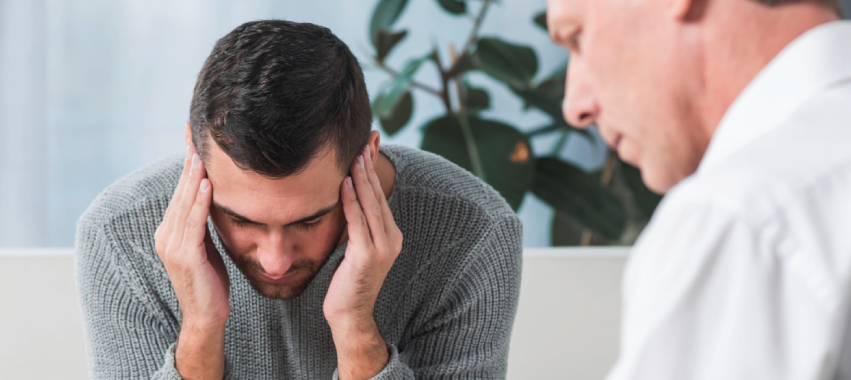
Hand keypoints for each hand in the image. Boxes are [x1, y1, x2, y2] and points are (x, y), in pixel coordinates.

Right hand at [154, 144, 229, 378]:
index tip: (194, 139)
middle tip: (194, 133)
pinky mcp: (184, 255)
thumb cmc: (210, 281)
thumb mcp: (207, 245)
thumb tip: (214, 197)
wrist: (206, 316)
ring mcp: (172, 245)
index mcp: (171, 231)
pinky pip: (194, 222)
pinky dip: (200, 202)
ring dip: (194, 176)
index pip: (181, 191)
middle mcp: (166, 234)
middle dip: (189, 161)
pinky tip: (207, 184)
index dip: (188, 164)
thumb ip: (204, 223)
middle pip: (181, 191)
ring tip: (201, 152)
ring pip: (186, 203)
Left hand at [324, 147, 402, 379]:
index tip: (366, 149)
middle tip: (362, 143)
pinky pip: (357, 221)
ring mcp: (382, 248)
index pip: (381, 197)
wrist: (350, 315)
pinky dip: (350, 200)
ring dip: (361, 178)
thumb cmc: (349, 282)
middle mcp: (392, 239)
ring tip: (354, 156)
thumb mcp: (358, 249)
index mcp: (392, 236)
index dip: (373, 172)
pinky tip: (343, 183)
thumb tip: (350, 201)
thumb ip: (359, 226)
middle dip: (369, 168)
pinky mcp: (366, 255)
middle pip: (378, 196)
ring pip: (370, 205)